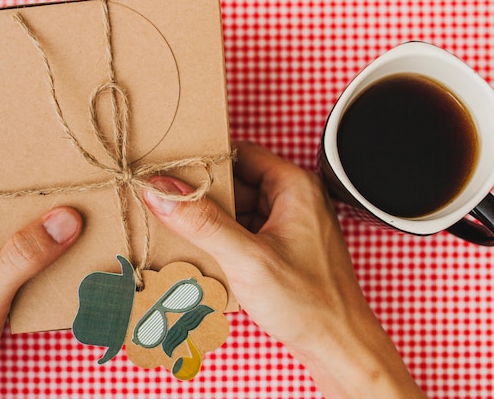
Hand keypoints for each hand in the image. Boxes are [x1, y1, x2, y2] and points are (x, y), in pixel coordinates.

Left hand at [0, 169, 82, 398]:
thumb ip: (24, 255)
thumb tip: (66, 218)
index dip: (28, 168)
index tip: (66, 164)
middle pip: (14, 202)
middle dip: (49, 200)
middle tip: (89, 195)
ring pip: (22, 229)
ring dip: (51, 230)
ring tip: (88, 223)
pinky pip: (24, 255)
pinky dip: (46, 254)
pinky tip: (71, 257)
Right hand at [143, 141, 425, 398]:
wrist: (338, 347)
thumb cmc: (309, 304)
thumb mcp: (247, 259)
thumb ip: (202, 222)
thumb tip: (162, 192)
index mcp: (295, 187)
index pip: (240, 154)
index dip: (205, 163)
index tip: (171, 174)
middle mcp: (294, 199)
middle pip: (236, 182)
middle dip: (204, 198)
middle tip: (169, 208)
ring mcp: (288, 225)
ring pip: (238, 209)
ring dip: (211, 221)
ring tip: (182, 234)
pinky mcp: (281, 248)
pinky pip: (244, 231)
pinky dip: (223, 240)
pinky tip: (205, 254)